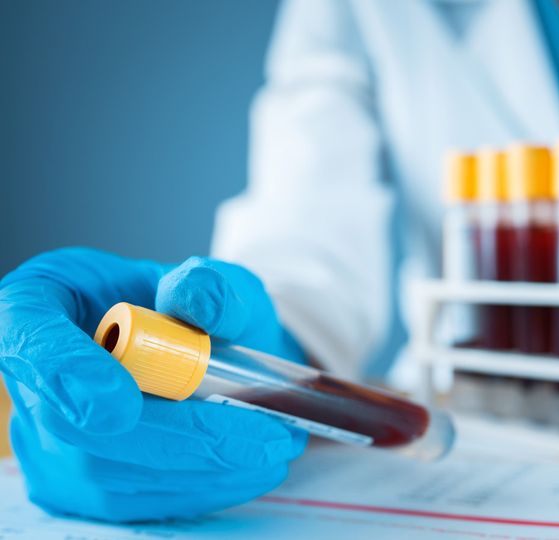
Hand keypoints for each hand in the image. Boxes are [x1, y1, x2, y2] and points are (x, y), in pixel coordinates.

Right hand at [0, 248, 307, 521]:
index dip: (65, 373)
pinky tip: (252, 470)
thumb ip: (210, 285)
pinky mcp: (77, 487)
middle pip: (73, 427)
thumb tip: (197, 304)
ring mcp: (46, 441)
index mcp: (41, 306)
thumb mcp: (214, 280)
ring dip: (201, 469)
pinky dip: (200, 488)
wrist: (203, 355)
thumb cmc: (194, 310)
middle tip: (261, 436)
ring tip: (275, 448)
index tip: (121, 405)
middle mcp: (31, 380)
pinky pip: (131, 501)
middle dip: (176, 437)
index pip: (30, 338)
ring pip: (108, 474)